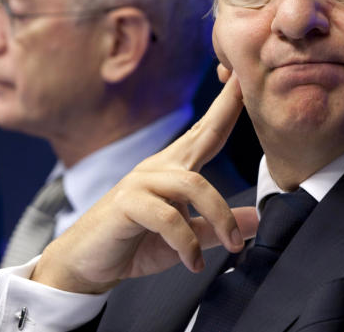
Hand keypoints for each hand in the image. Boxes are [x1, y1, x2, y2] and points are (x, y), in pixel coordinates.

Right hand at [31, 71, 259, 293]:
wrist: (86, 266)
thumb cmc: (136, 244)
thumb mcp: (188, 237)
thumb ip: (217, 226)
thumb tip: (257, 219)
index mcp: (174, 168)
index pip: (207, 131)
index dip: (226, 105)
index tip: (241, 77)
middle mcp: (159, 167)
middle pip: (202, 134)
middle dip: (226, 108)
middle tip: (248, 88)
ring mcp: (141, 182)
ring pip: (194, 185)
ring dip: (220, 217)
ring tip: (234, 245)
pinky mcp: (127, 203)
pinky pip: (169, 218)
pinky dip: (187, 243)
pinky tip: (193, 263)